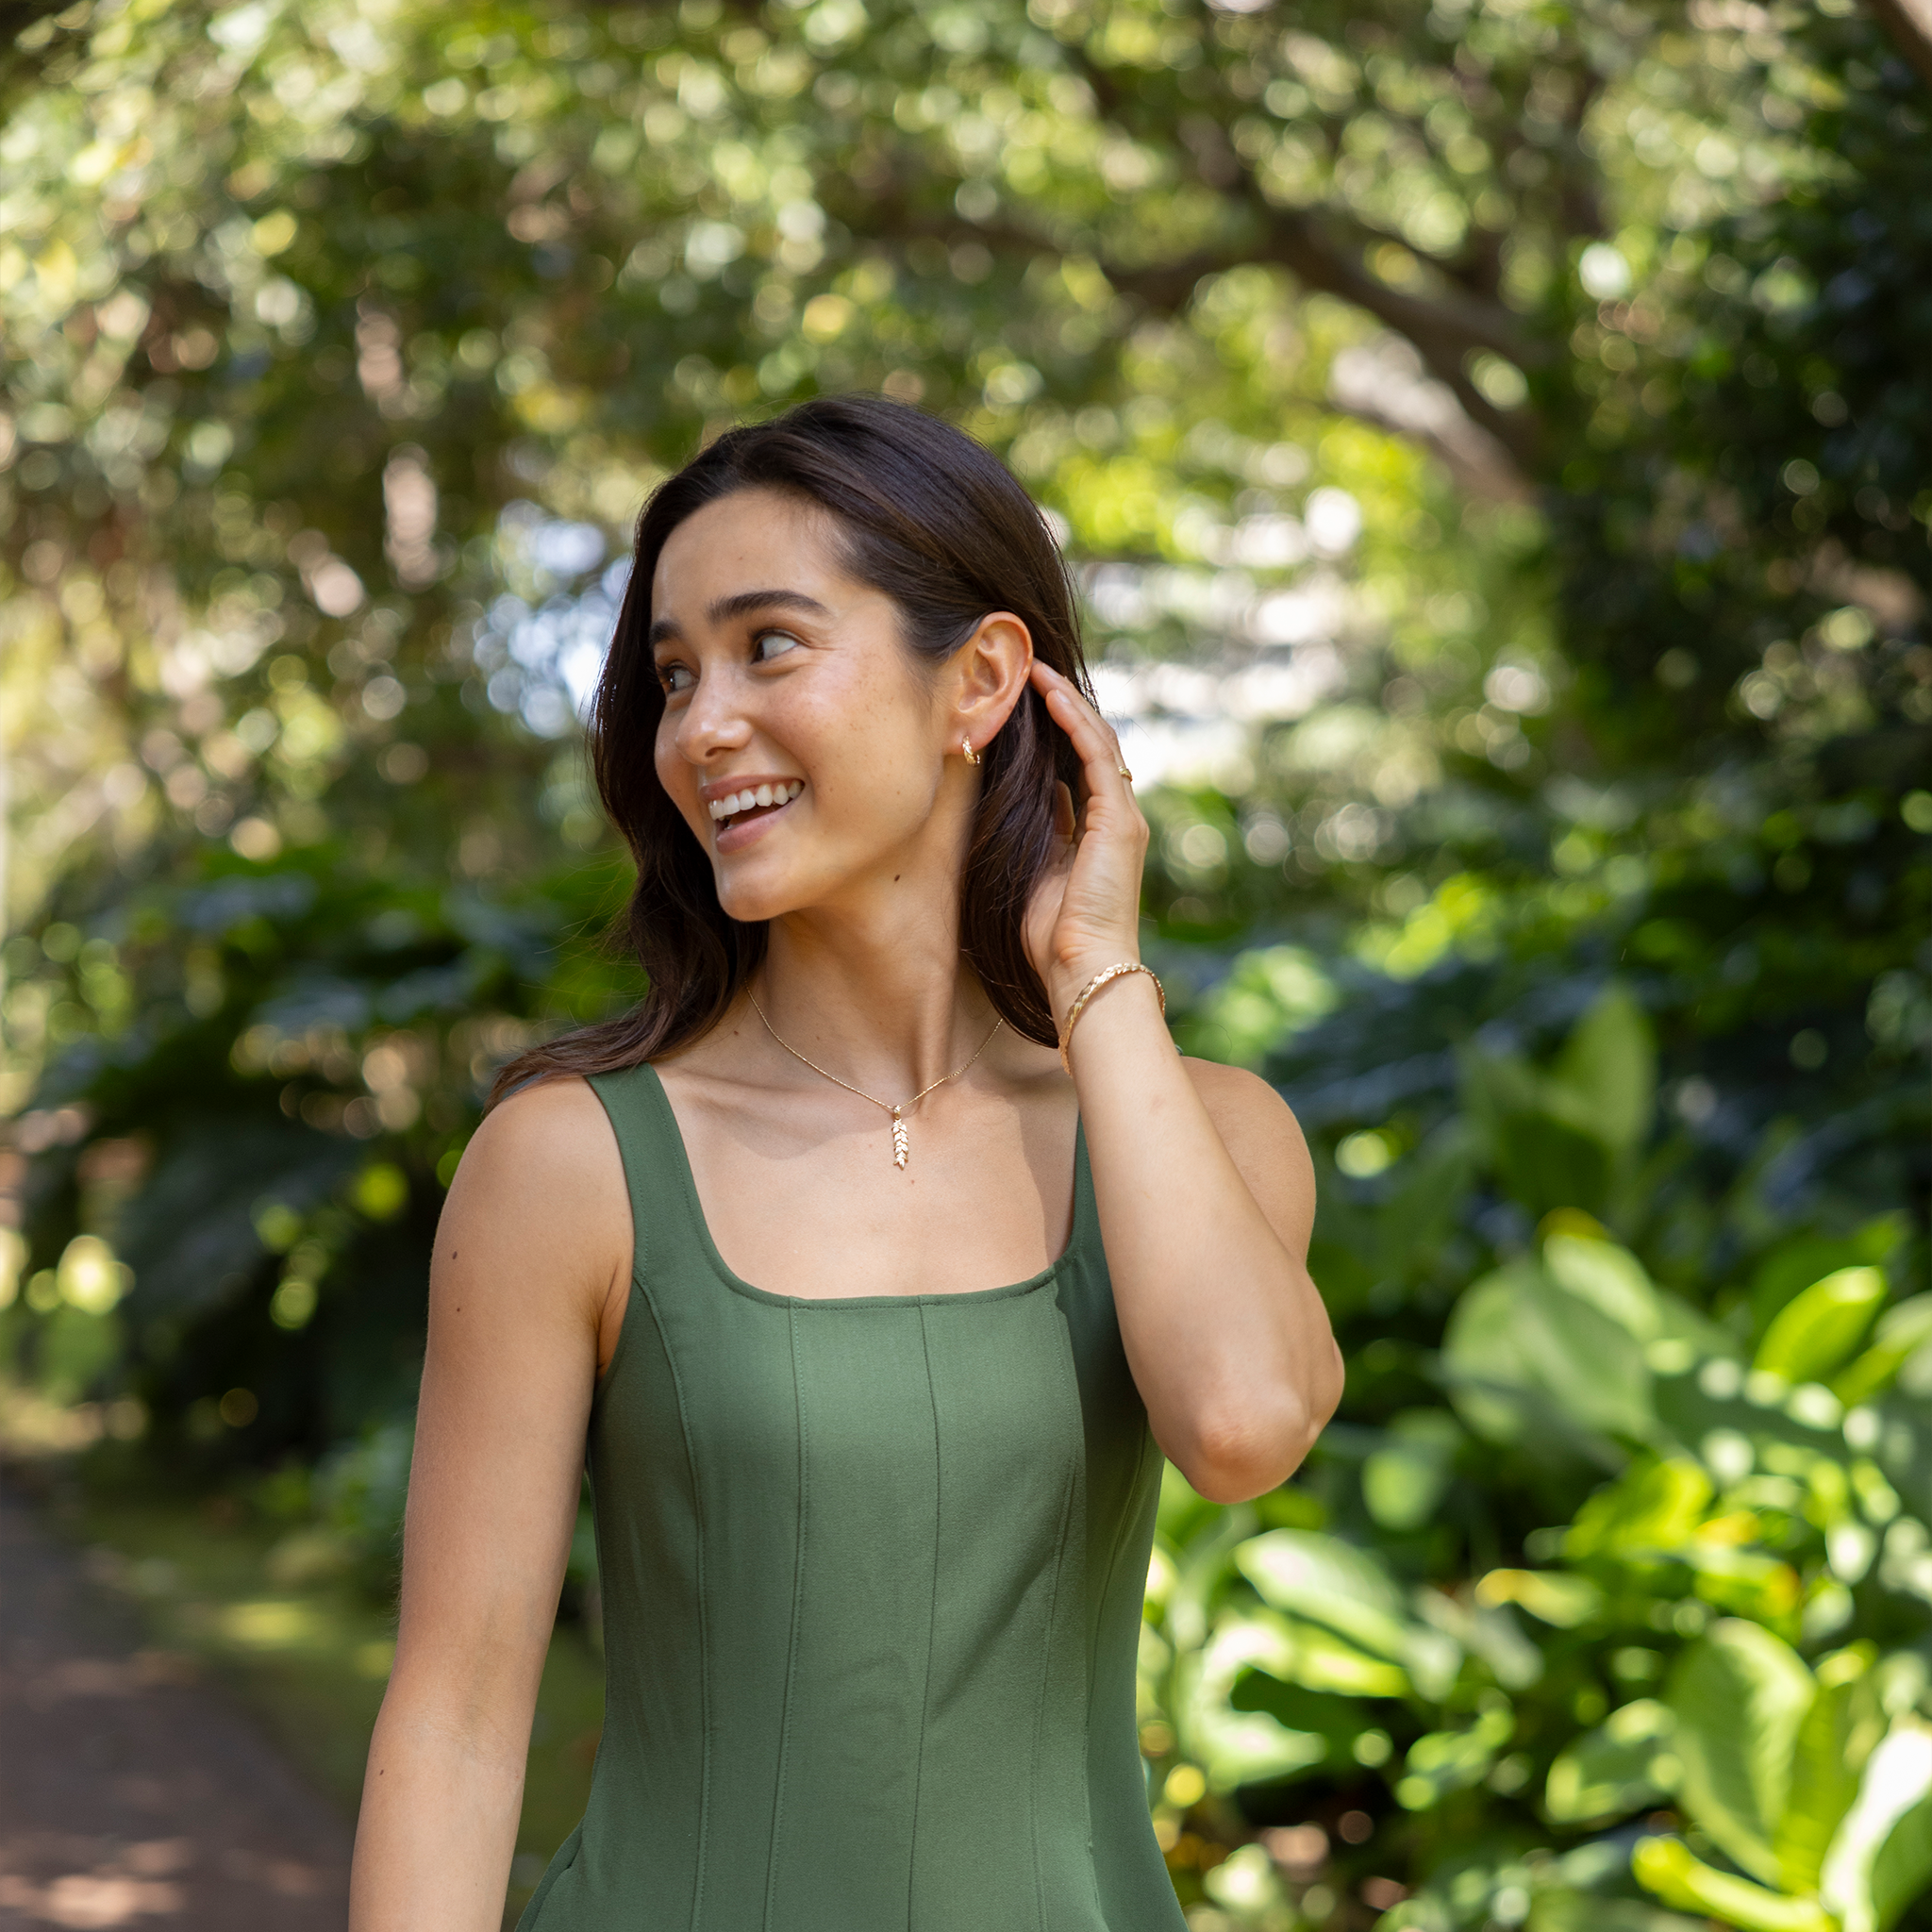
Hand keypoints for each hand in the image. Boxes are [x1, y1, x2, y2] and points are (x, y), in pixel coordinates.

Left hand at [1021, 661, 1150, 1013]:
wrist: (1082, 968)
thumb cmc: (1053, 937)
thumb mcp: (1037, 871)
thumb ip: (1040, 832)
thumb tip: (1026, 796)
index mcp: (1097, 830)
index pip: (1078, 763)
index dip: (1054, 729)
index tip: (1024, 700)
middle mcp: (1116, 817)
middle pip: (1092, 743)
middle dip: (1061, 704)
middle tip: (1029, 670)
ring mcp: (1123, 817)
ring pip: (1098, 741)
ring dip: (1067, 702)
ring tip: (1036, 671)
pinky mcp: (1120, 821)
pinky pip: (1098, 757)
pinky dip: (1075, 723)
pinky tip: (1052, 697)